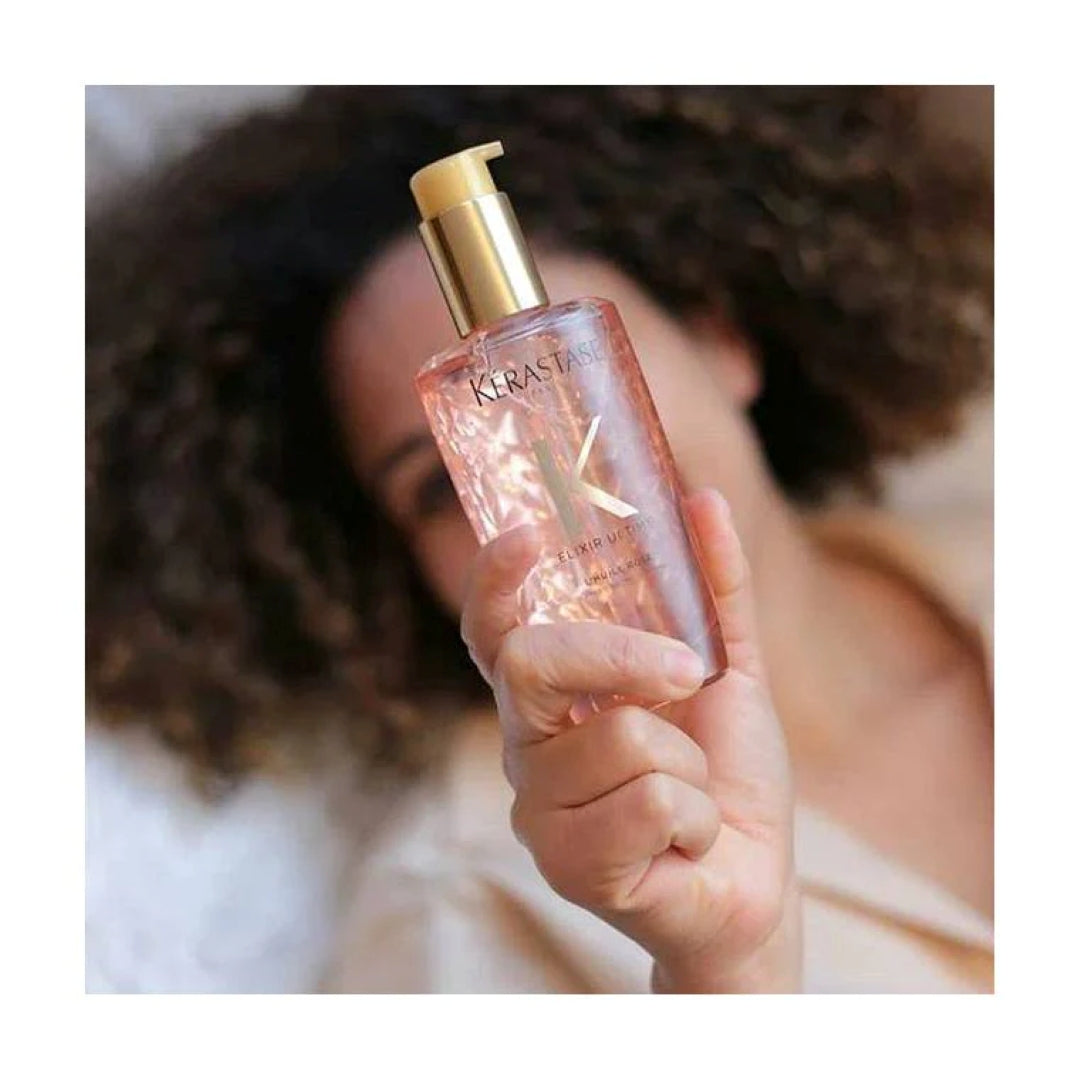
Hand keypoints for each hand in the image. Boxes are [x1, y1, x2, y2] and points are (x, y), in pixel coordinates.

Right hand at [460, 489, 799, 992]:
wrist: (755, 883)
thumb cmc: (726, 776)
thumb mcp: (728, 671)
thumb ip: (715, 591)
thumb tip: (703, 498)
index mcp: (552, 699)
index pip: (494, 633)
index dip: (494, 582)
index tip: (524, 536)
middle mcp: (527, 748)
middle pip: (536, 665)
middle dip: (623, 657)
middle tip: (684, 676)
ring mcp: (539, 812)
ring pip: (623, 738)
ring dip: (690, 766)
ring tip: (689, 799)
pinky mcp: (569, 867)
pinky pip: (650, 803)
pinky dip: (697, 817)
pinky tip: (683, 844)